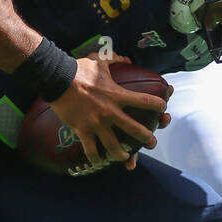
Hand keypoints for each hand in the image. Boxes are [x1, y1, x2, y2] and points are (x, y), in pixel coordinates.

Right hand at [48, 53, 168, 171]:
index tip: (163, 108)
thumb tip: (126, 58)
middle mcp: (110, 111)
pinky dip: (95, 158)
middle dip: (146, 137)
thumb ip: (115, 59)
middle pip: (133, 128)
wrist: (58, 79)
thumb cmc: (79, 69)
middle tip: (151, 142)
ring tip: (126, 158)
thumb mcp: (100, 61)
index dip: (157, 105)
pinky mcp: (82, 130)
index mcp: (117, 95)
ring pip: (113, 145)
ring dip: (122, 154)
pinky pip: (90, 149)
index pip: (144, 101)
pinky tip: (99, 163)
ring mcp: (96, 123)